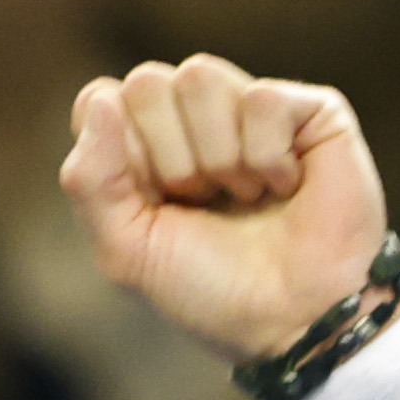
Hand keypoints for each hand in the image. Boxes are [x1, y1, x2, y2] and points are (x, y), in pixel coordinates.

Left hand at [59, 57, 389, 362]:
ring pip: (199, 76)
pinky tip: (287, 187)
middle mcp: (193, 116)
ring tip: (248, 196)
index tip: (154, 204)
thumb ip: (90, 180)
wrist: (292, 323)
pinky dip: (268, 158)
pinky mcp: (309, 109)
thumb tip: (103, 98)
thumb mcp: (126, 249)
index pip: (99, 99)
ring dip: (218, 157)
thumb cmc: (211, 290)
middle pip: (146, 83)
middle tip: (206, 202)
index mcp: (143, 144)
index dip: (122, 154)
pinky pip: (260, 99)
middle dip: (170, 158)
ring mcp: (251, 107)